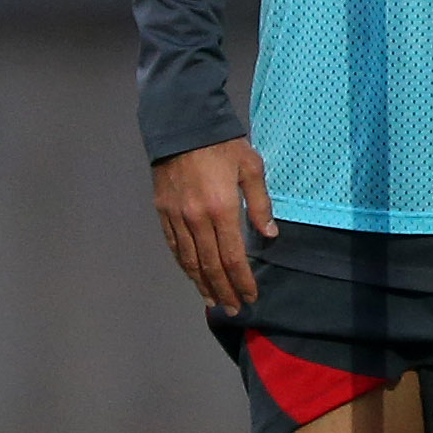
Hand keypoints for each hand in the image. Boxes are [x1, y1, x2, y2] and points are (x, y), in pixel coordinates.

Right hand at [150, 140, 275, 313]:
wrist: (181, 124)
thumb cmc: (222, 143)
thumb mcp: (251, 167)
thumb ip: (260, 204)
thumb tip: (269, 235)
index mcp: (221, 209)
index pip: (232, 257)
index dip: (242, 281)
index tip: (251, 296)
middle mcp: (196, 219)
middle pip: (210, 265)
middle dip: (223, 290)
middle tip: (233, 308)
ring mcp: (176, 217)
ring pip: (189, 260)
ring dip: (202, 283)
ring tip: (213, 300)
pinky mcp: (163, 211)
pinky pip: (174, 246)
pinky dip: (184, 265)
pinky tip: (193, 274)